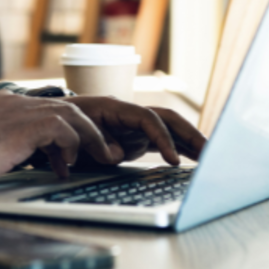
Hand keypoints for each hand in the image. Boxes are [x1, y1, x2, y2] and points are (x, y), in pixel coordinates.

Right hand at [0, 91, 118, 185]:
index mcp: (3, 106)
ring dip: (89, 137)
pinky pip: (62, 128)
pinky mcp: (21, 126)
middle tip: (101, 152)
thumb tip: (7, 161)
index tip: (70, 154)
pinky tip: (66, 165)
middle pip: (67, 106)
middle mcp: (14, 103)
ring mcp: (18, 111)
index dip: (65, 130)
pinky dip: (72, 145)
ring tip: (99, 158)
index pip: (45, 110)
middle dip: (88, 130)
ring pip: (71, 114)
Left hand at [65, 96, 206, 165]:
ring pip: (170, 129)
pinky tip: (196, 159)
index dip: (163, 138)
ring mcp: (135, 126)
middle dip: (190, 134)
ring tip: (213, 158)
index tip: (173, 160)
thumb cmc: (65, 126)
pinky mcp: (136, 138)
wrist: (56, 121)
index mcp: (115, 107)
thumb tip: (116, 153)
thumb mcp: (77, 134)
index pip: (148, 118)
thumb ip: (98, 143)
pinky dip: (180, 148)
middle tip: (211, 154)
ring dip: (190, 141)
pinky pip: (163, 140)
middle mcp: (130, 113)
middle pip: (168, 118)